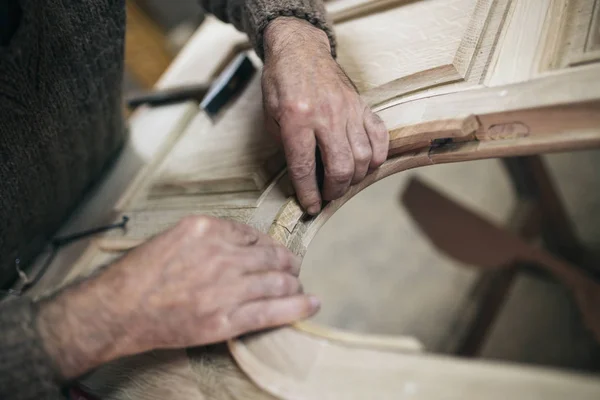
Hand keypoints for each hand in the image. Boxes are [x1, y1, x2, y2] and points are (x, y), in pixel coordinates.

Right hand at [36, 216, 318, 378]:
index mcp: (206, 229)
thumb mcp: (173, 237)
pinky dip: (297, 307)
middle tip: (292, 269)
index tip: (274, 252)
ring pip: (277, 282)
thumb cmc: (141, 273)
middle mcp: (221, 255)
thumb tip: (241, 242)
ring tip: (298, 287)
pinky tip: (312, 304)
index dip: (268, 246)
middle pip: (271, 257)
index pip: (253, 234)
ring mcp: (225, 288)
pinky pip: (271, 312)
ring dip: (293, 284)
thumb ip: (209, 236)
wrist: (118, 309)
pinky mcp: (225, 320)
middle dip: (287, 263)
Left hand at [262, 17, 388, 214]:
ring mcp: (349, 109)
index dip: (308, 194)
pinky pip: (379, 136)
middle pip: (340, 167)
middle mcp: (326, 115)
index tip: (310, 207)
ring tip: (343, 182)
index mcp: (297, 119)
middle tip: (328, 195)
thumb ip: (286, 145)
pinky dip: (377, 156)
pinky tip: (368, 165)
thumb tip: (304, 175)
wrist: (300, 49)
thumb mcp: (270, 115)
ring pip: (363, 156)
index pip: (305, 167)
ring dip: (354, 178)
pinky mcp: (362, 105)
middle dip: (334, 190)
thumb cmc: (281, 82)